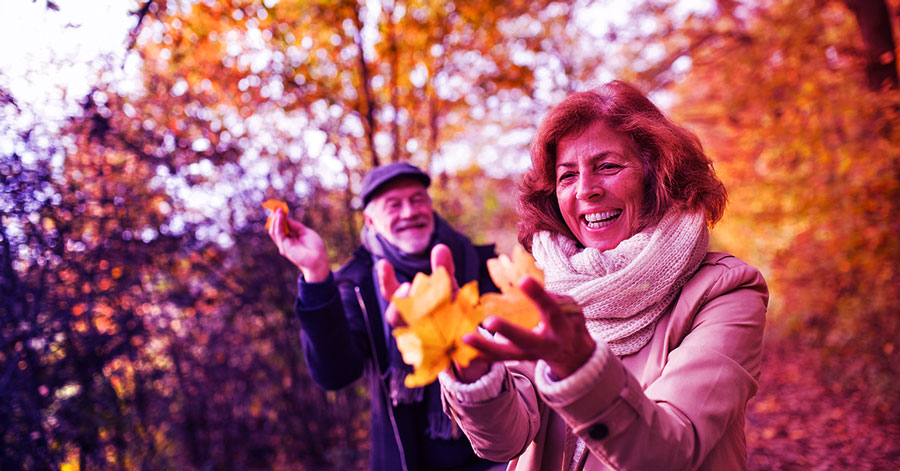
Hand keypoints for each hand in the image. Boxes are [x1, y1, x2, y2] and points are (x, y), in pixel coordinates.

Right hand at [266, 208, 329, 281]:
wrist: (319, 260)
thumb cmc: (315, 247)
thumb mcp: (306, 232)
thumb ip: (295, 226)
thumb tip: (287, 218)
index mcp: (291, 238)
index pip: (282, 226)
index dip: (280, 217)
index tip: (280, 208)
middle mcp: (286, 241)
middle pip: (276, 228)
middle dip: (275, 217)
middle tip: (277, 207)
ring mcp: (284, 245)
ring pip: (274, 230)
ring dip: (275, 219)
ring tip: (278, 210)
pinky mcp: (283, 247)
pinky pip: (278, 233)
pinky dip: (278, 224)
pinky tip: (280, 216)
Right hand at [376, 244, 492, 382]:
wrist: (467, 342)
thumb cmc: (452, 310)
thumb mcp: (450, 288)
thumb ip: (444, 270)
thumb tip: (440, 247)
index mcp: (408, 307)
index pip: (390, 294)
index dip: (385, 280)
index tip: (383, 263)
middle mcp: (409, 325)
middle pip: (394, 316)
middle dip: (400, 302)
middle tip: (408, 287)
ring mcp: (419, 343)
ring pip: (409, 334)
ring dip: (418, 321)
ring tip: (429, 308)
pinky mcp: (434, 358)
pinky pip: (432, 352)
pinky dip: (440, 343)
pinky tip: (451, 335)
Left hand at [463, 277, 594, 378]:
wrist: (574, 355)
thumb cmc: (569, 323)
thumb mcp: (570, 308)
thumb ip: (553, 298)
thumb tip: (529, 287)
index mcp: (561, 328)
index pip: (551, 309)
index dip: (539, 296)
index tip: (524, 280)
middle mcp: (546, 344)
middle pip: (525, 339)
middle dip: (508, 331)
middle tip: (489, 321)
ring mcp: (530, 355)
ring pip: (506, 354)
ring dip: (485, 346)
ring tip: (465, 338)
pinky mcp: (519, 360)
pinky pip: (498, 359)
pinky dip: (481, 356)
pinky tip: (462, 351)